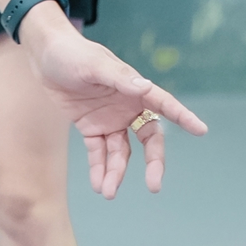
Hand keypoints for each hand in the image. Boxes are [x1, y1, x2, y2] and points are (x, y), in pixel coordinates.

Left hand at [16, 3, 206, 198]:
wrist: (44, 55)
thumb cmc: (72, 53)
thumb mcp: (93, 64)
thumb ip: (119, 78)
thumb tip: (145, 87)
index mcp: (134, 88)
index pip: (164, 104)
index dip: (183, 117)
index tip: (201, 130)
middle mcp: (127, 107)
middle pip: (148, 139)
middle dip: (153, 163)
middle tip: (154, 185)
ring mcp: (110, 119)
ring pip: (121, 152)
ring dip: (117, 172)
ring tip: (108, 192)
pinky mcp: (91, 127)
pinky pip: (98, 152)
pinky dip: (98, 169)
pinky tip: (98, 185)